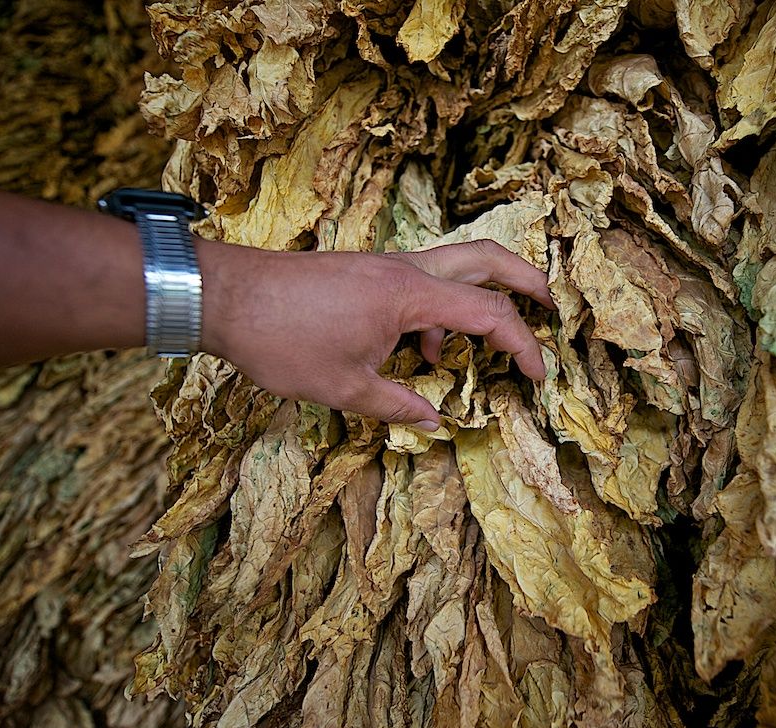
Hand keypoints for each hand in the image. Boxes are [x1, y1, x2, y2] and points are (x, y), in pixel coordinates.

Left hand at [198, 239, 553, 429]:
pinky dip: (437, 311)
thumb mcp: (343, 388)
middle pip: (487, 256)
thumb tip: (435, 423)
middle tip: (552, 306)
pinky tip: (421, 351)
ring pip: (454, 264)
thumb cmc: (281, 340)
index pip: (489, 314)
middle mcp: (406, 269)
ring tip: (487, 342)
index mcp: (410, 295)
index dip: (523, 345)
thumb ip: (397, 406)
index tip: (539, 375)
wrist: (222, 296)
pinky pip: (420, 282)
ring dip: (481, 294)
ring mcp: (384, 265)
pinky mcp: (366, 271)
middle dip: (527, 279)